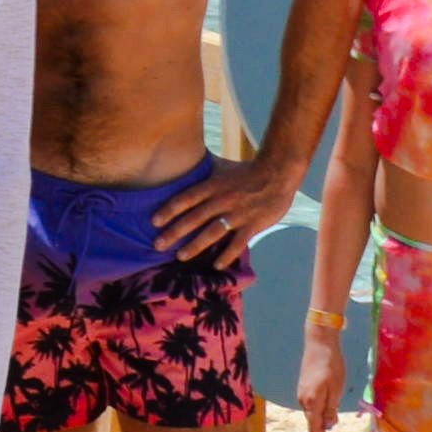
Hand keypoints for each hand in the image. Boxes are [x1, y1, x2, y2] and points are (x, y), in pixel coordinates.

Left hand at [153, 147, 300, 262]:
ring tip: (180, 257)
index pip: (187, 198)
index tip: (154, 221)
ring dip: (195, 246)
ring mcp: (238, 213)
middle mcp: (223, 199)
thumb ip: (203, 172)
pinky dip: (227, 255)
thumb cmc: (246, 171)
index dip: (169, 209)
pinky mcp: (253, 224)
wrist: (277, 173)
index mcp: (214, 185)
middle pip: (195, 217)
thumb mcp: (222, 167)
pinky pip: (237, 243)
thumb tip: (181, 165)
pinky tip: (216, 266)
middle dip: (175, 232)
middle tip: (158, 245)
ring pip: (213, 232)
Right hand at [298, 323, 349, 431]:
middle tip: (339, 431)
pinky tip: (330, 400)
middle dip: (325, 429)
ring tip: (336, 412)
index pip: (315, 429)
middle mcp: (303, 400)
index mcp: (311, 402)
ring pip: (312, 413)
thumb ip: (331, 410)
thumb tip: (329, 426)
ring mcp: (302, 392)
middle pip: (312, 422)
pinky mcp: (304, 386)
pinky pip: (311, 403)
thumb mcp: (336, 390)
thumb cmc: (332, 365)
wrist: (320, 343)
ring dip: (323, 418)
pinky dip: (320, 408)